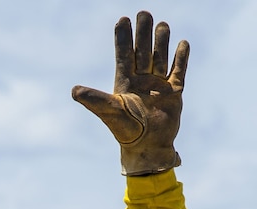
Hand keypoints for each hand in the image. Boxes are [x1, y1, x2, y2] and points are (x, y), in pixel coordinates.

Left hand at [73, 11, 189, 175]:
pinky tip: (182, 43)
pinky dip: (181, 58)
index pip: (124, 54)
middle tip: (144, 13)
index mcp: (124, 82)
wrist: (149, 148)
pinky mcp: (174, 92)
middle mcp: (141, 79)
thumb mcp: (109, 112)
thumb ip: (94, 99)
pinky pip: (179, 71)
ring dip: (161, 41)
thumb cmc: (126, 131)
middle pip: (143, 51)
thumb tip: (73, 91)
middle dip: (143, 33)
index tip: (123, 19)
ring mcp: (159, 84)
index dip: (123, 38)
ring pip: (161, 57)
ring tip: (162, 25)